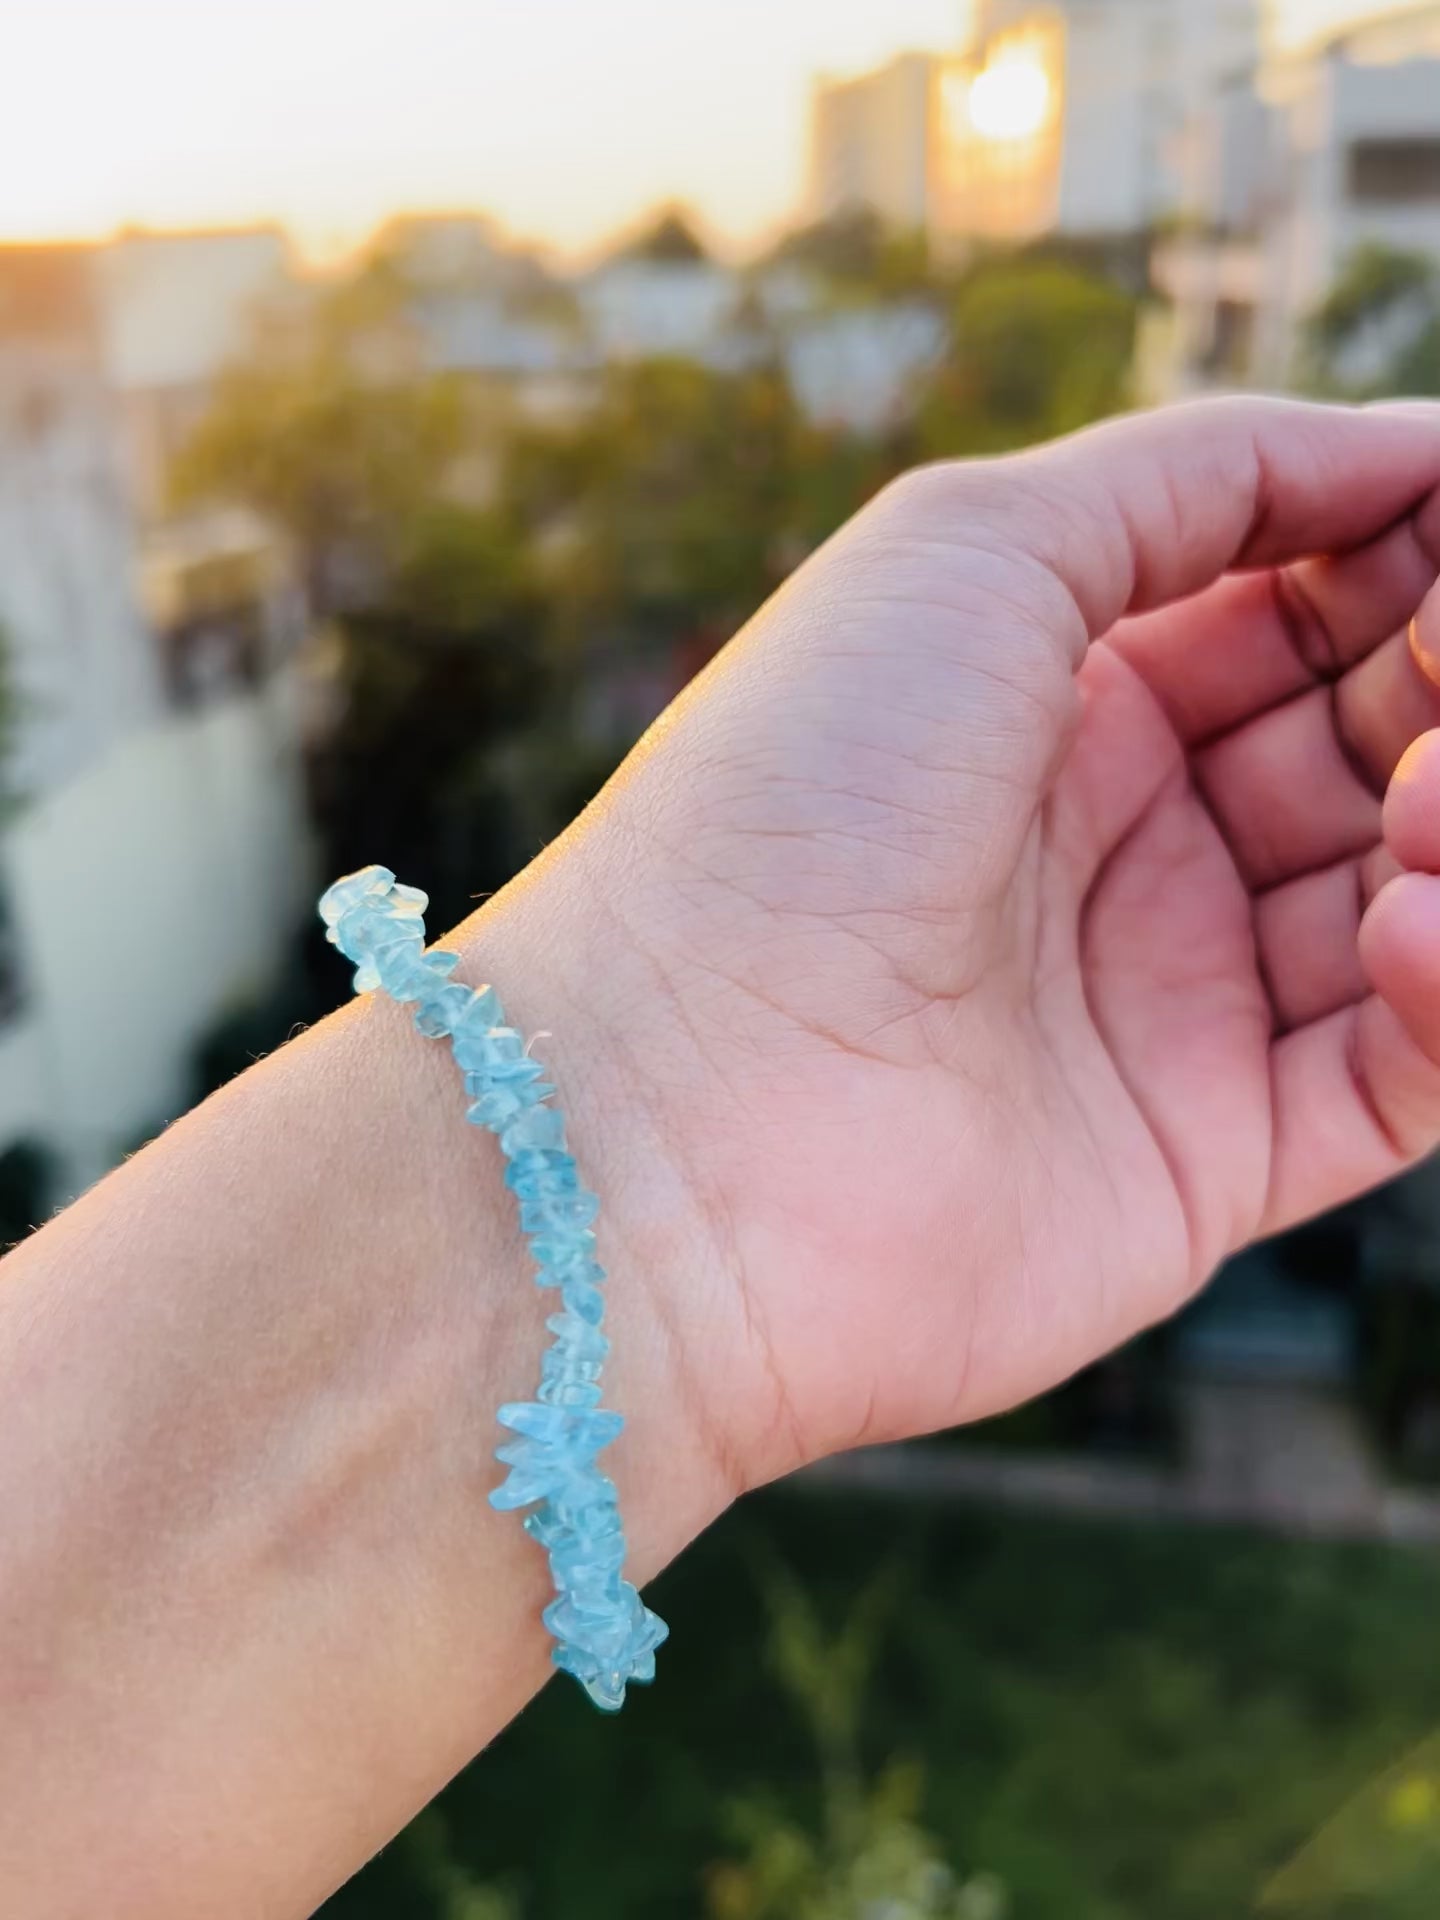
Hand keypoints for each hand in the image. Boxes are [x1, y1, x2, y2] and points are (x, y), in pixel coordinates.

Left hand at [494, 398, 1439, 1488]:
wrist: (670, 1109)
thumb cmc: (792, 803)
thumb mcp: (970, 548)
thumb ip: (1200, 476)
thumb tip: (1411, 441)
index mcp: (1058, 699)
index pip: (1295, 603)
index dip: (1397, 552)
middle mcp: (1119, 849)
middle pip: (1367, 740)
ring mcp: (1164, 1007)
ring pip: (1405, 897)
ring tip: (1419, 804)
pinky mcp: (1202, 1161)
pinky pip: (1395, 1075)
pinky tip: (1402, 921)